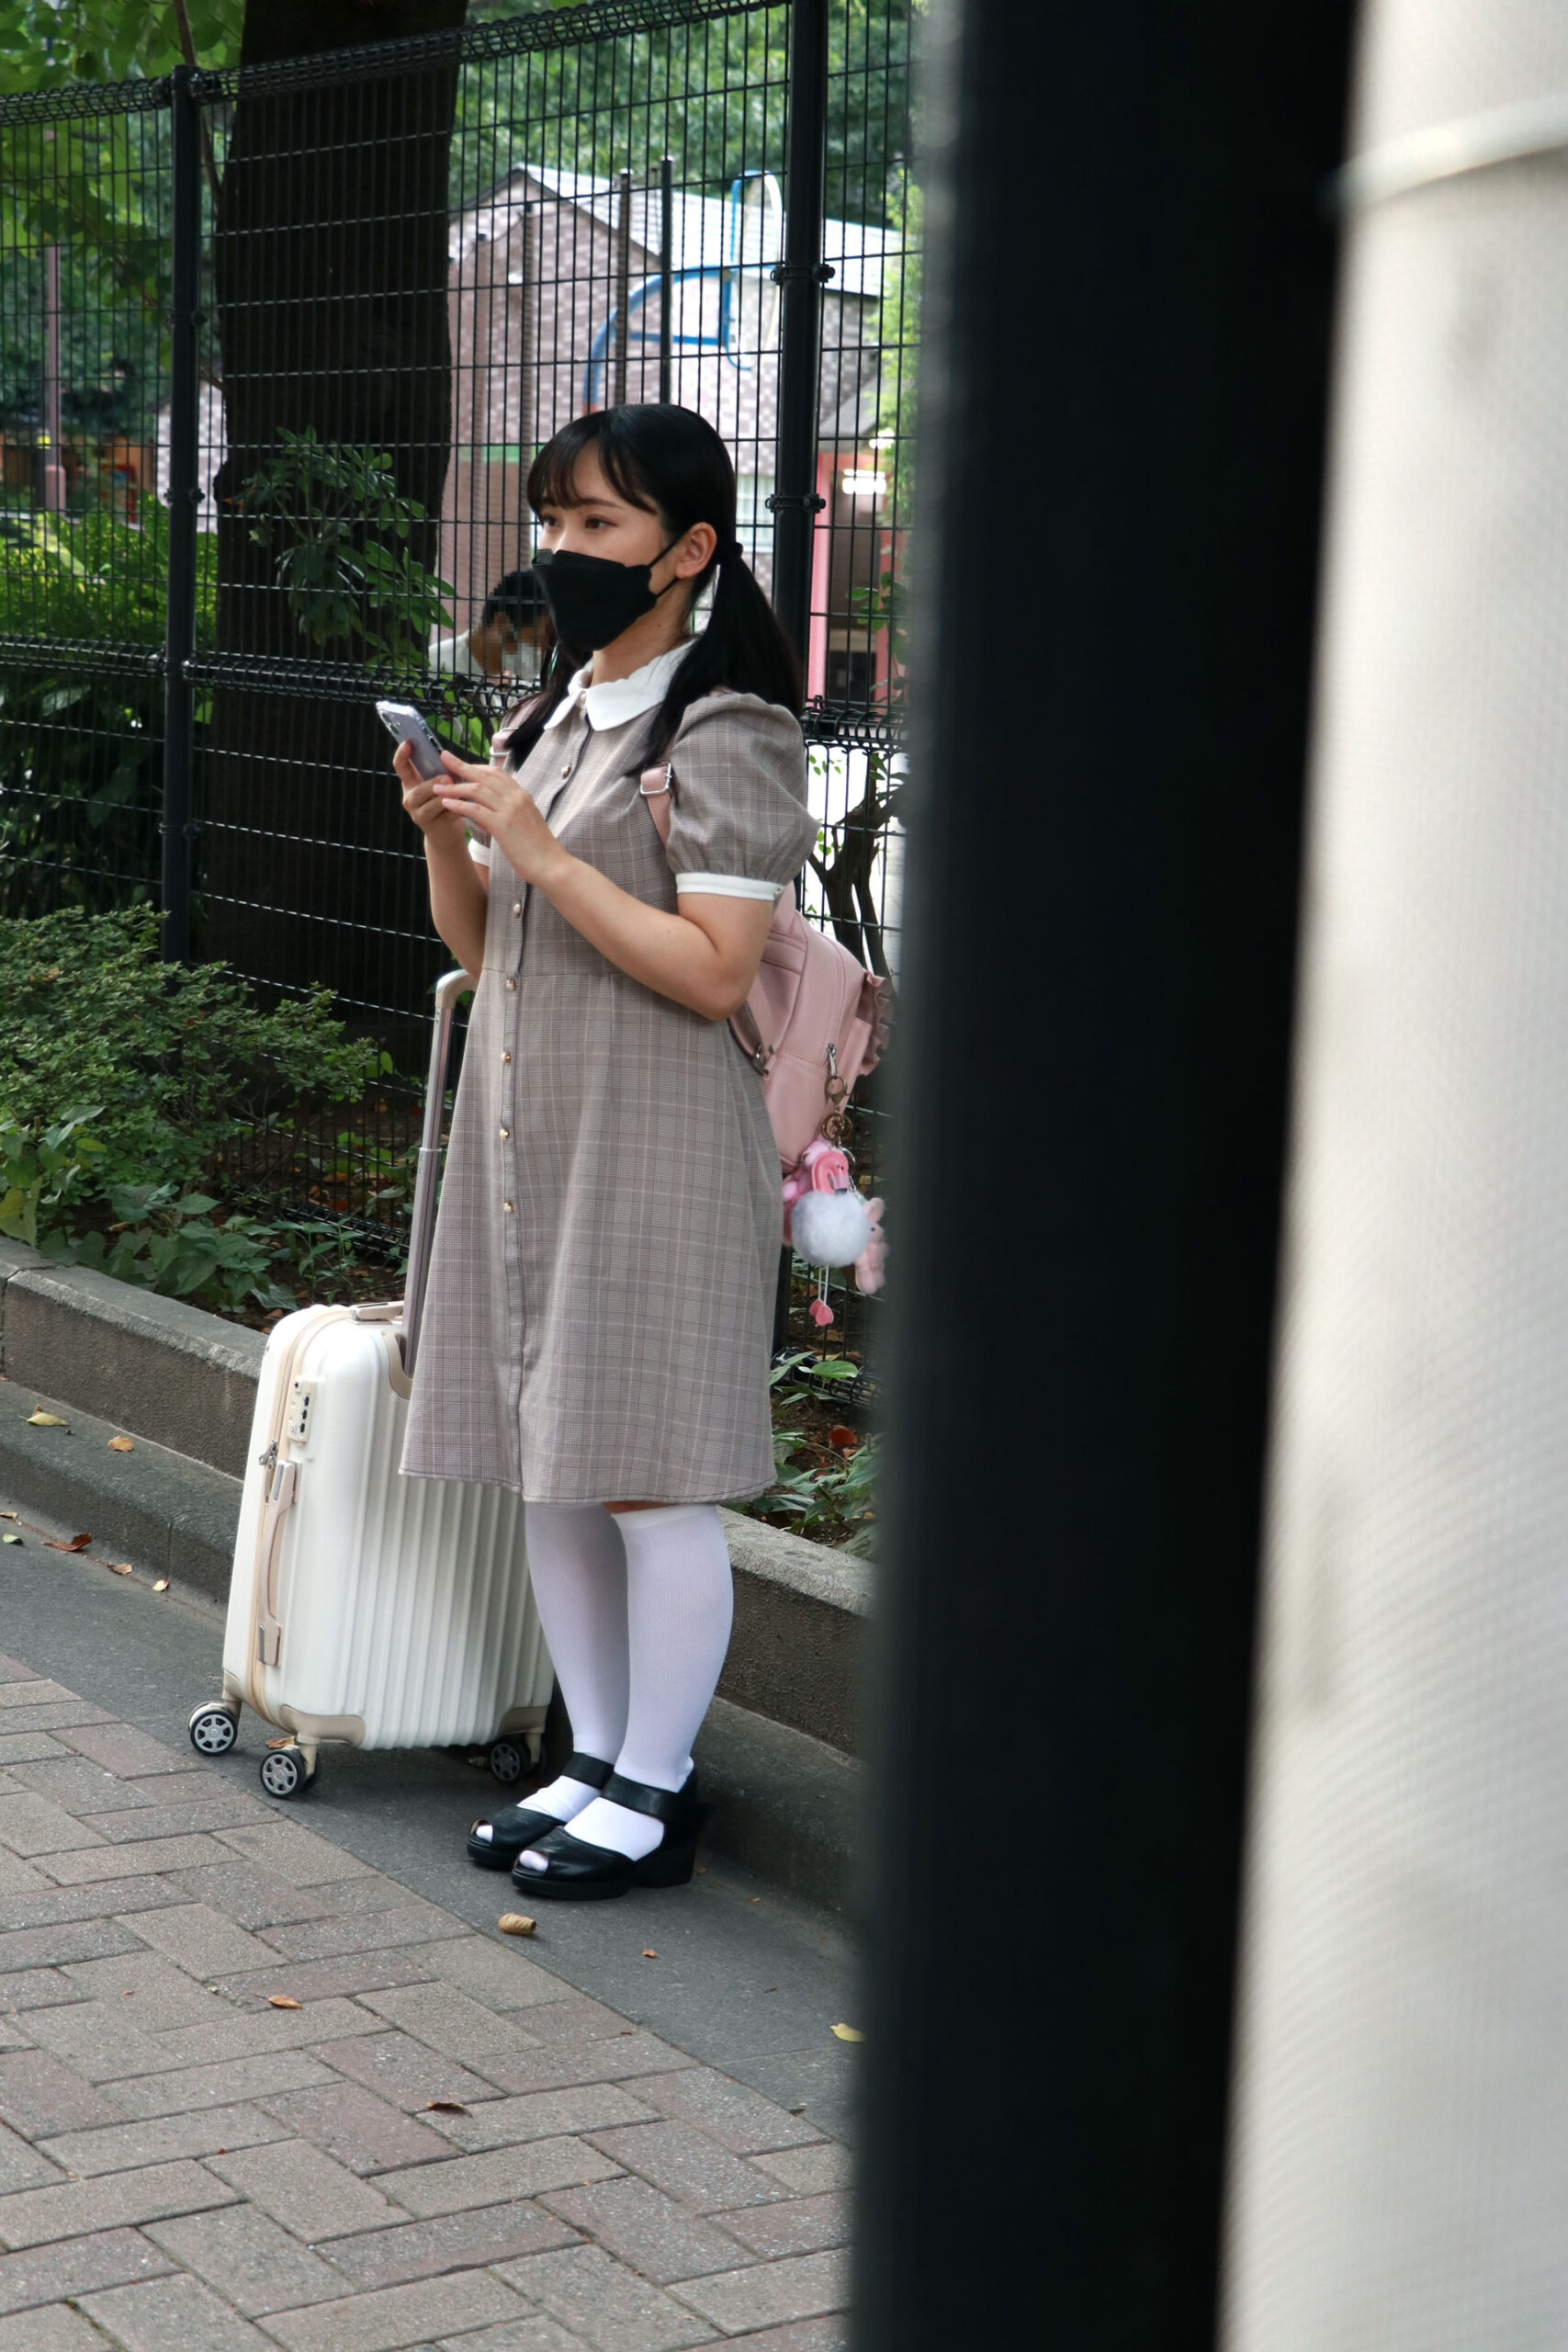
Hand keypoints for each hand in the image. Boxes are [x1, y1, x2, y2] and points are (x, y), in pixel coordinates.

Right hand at [393, 739, 465, 842]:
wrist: (445, 833)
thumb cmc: (444, 802)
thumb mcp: (439, 784)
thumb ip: (439, 771)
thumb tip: (447, 755)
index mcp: (411, 783)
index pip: (401, 767)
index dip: (402, 755)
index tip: (408, 742)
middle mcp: (410, 798)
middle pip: (417, 790)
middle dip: (433, 783)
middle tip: (448, 778)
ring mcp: (417, 813)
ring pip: (429, 804)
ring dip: (444, 797)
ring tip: (458, 792)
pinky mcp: (429, 825)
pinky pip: (441, 815)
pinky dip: (453, 808)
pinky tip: (464, 804)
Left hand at [433, 752, 570, 887]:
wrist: (551, 865)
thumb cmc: (538, 848)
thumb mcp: (526, 822)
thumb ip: (509, 812)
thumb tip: (490, 811)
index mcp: (522, 795)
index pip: (496, 773)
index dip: (477, 767)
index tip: (462, 765)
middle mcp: (516, 797)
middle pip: (483, 775)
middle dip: (461, 766)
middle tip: (443, 757)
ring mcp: (510, 810)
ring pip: (477, 790)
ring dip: (454, 787)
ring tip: (437, 787)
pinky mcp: (503, 825)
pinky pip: (475, 809)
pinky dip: (459, 804)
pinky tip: (446, 803)